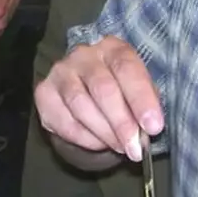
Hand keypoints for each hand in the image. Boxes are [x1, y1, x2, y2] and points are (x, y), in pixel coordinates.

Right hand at [34, 36, 163, 163]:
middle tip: (135, 148)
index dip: (141, 99)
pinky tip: (99, 143)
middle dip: (121, 122)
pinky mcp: (44, 93)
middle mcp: (83, 55)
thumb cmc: (119, 88)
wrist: (84, 86)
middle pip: (102, 88)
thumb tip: (146, 132)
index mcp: (113, 48)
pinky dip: (85, 138)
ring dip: (104, 133)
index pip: (126, 68)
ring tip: (120, 147)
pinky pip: (64, 121)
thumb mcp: (136, 88)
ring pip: (80, 105)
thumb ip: (143, 105)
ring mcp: (60, 72)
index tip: (153, 127)